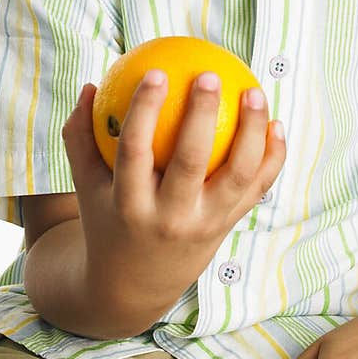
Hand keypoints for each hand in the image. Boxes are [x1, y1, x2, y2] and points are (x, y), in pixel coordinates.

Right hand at [61, 71, 285, 318]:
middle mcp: (169, 217)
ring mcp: (204, 224)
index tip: (155, 72)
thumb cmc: (108, 218)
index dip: (144, 110)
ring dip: (252, 132)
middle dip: (202, 115)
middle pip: (191, 161)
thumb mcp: (86, 186)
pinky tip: (276, 123)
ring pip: (237, 175)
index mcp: (128, 204)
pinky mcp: (228, 226)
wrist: (135, 286)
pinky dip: (273, 156)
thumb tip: (92, 84)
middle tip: (208, 75)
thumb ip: (81, 136)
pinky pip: (257, 187)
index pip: (134, 150)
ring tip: (254, 92)